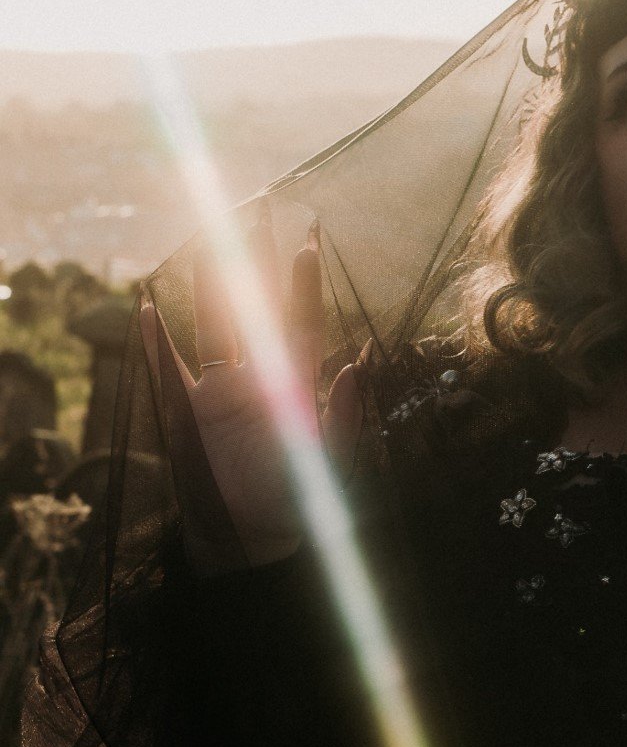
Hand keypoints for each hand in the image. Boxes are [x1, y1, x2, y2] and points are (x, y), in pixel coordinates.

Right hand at [141, 207, 364, 569]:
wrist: (252, 536)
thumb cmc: (299, 501)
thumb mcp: (332, 464)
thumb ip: (346, 417)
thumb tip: (358, 366)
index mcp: (295, 384)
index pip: (302, 321)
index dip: (306, 283)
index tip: (311, 240)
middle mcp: (257, 376)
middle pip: (254, 307)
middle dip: (255, 261)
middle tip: (256, 210)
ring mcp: (220, 390)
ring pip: (212, 325)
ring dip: (208, 285)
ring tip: (208, 240)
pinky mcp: (189, 410)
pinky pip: (169, 367)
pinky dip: (156, 339)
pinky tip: (148, 304)